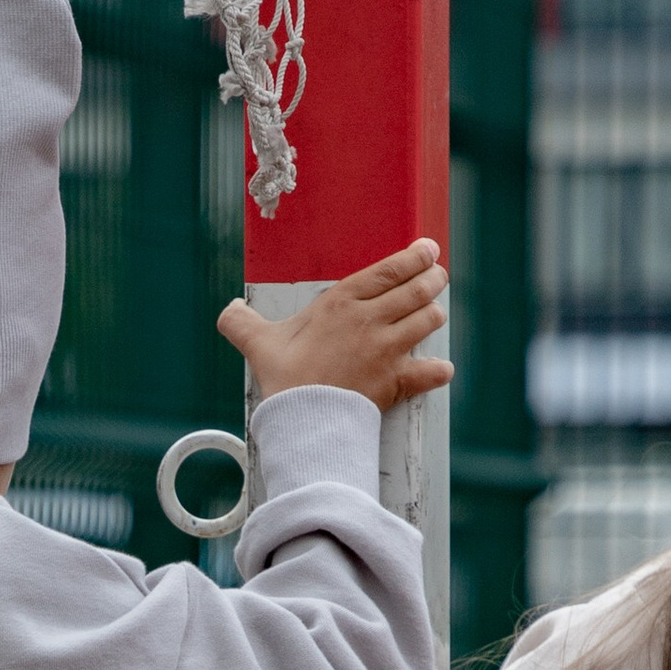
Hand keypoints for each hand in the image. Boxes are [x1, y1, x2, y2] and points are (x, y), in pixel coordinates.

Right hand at [215, 242, 451, 411]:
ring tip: (434, 314)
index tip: (428, 250)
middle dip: (433, 280)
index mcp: (342, 303)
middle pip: (417, 290)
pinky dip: (437, 371)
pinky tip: (441, 369)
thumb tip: (229, 310)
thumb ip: (241, 323)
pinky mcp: (395, 381)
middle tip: (437, 277)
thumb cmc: (283, 378)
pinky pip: (429, 372)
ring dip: (434, 316)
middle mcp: (370, 321)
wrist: (301, 419)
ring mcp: (387, 351)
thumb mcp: (257, 343)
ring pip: (427, 321)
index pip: (389, 271)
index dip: (415, 257)